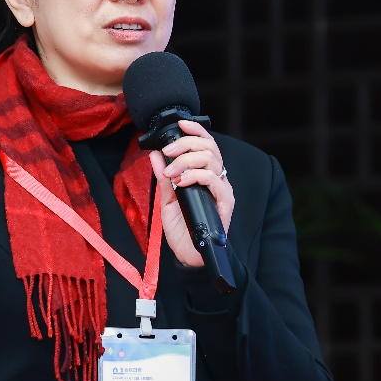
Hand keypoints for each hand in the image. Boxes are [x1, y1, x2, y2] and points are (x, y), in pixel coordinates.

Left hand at [148, 120, 233, 267]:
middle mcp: (217, 179)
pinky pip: (213, 179)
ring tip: (170, 173)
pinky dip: (194, 175)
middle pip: (209, 147)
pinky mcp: (225, 202)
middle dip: (185, 144)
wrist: (189, 255)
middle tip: (167, 151)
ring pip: (211, 159)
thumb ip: (164, 176)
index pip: (207, 144)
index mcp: (206, 175)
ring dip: (186, 160)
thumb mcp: (168, 199)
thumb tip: (155, 155)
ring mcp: (222, 190)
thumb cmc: (182, 229)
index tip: (180, 124)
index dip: (196, 131)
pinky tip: (181, 182)